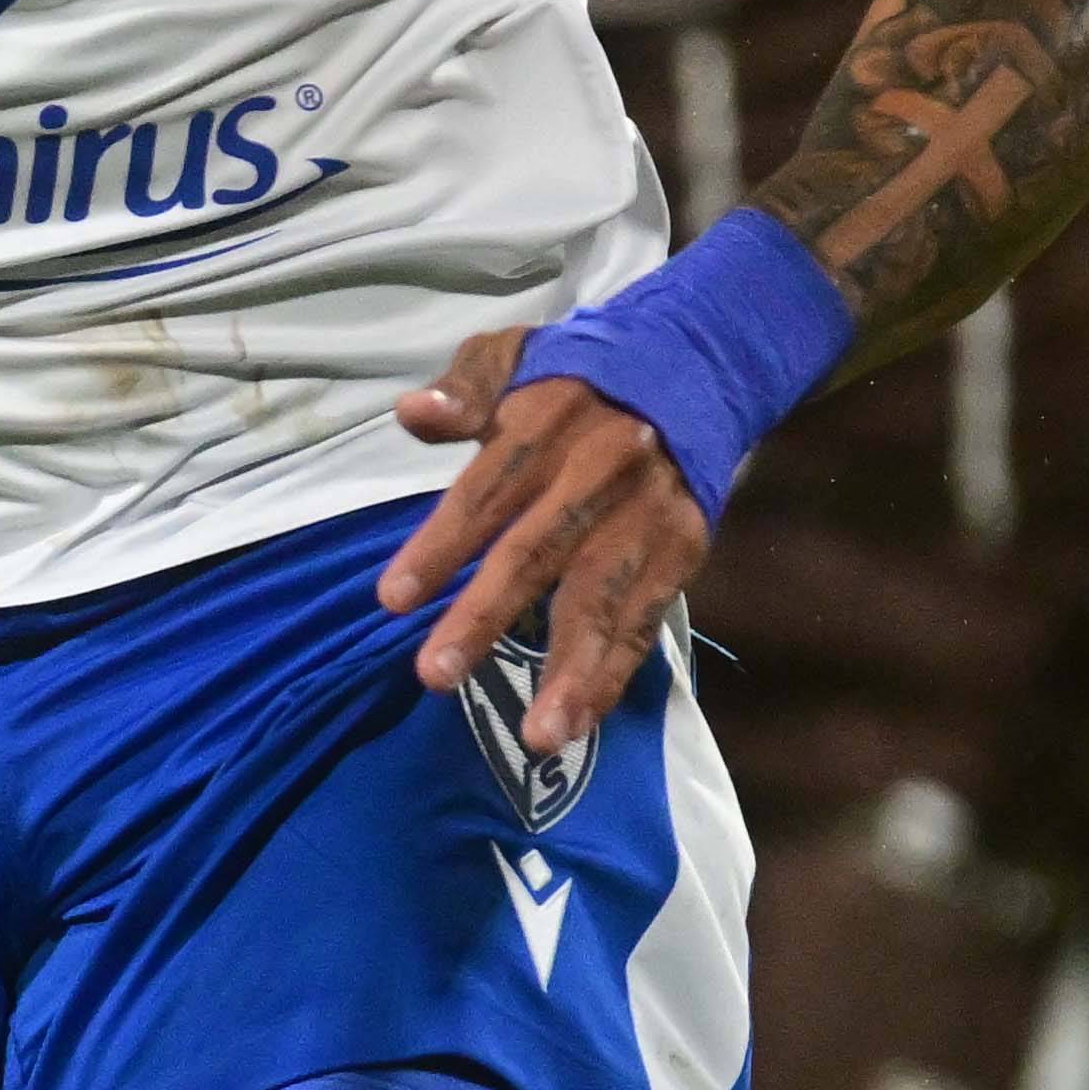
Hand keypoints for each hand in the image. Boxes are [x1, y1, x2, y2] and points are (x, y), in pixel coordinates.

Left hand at [376, 329, 713, 726]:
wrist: (696, 367)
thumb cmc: (576, 377)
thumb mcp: (514, 354)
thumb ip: (464, 386)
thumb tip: (415, 414)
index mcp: (547, 422)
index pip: (486, 490)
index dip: (440, 544)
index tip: (393, 599)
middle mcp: (601, 470)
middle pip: (537, 551)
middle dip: (486, 617)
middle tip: (434, 677)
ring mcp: (645, 516)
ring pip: (602, 599)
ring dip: (570, 670)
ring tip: (537, 735)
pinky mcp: (680, 550)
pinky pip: (644, 621)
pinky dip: (612, 675)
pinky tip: (578, 722)